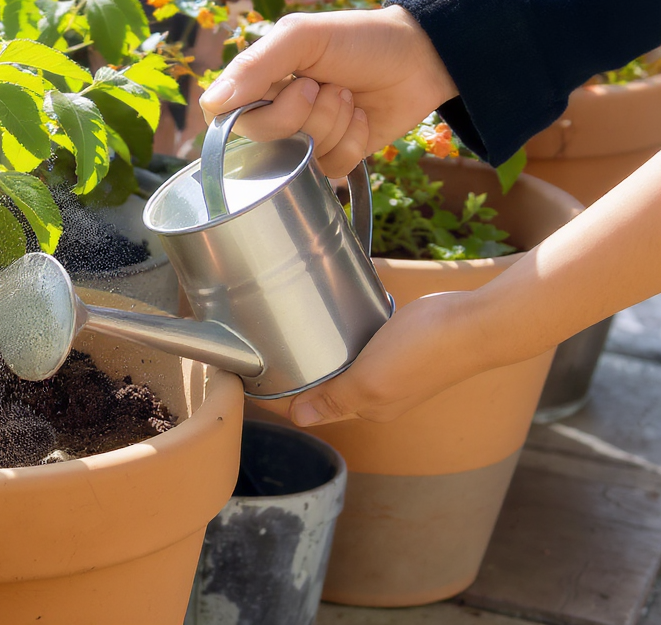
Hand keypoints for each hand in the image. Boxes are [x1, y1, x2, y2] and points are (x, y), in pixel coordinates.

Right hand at [200, 6, 457, 176]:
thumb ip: (256, 65)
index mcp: (257, 82)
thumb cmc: (359, 38)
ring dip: (334, 124)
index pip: (225, 118)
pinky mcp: (334, 158)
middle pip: (264, 141)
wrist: (421, 56)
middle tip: (328, 86)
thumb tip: (211, 104)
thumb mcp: (303, 37)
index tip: (297, 86)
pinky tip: (362, 118)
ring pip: (299, 158)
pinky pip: (329, 170)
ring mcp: (303, 139)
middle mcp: (274, 112)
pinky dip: (352, 142)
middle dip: (307, 115)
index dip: (261, 114)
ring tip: (350, 97)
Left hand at [253, 291, 494, 425]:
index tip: (258, 368)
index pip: (315, 405)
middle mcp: (379, 394)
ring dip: (324, 353)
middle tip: (269, 342)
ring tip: (293, 328)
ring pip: (346, 364)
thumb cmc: (425, 351)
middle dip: (301, 371)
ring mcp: (393, 371)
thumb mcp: (371, 379)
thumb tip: (299, 419)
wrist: (478, 323)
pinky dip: (347, 337)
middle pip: (328, 386)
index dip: (287, 392)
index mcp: (368, 408)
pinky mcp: (405, 346)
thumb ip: (336, 399)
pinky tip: (336, 316)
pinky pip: (365, 345)